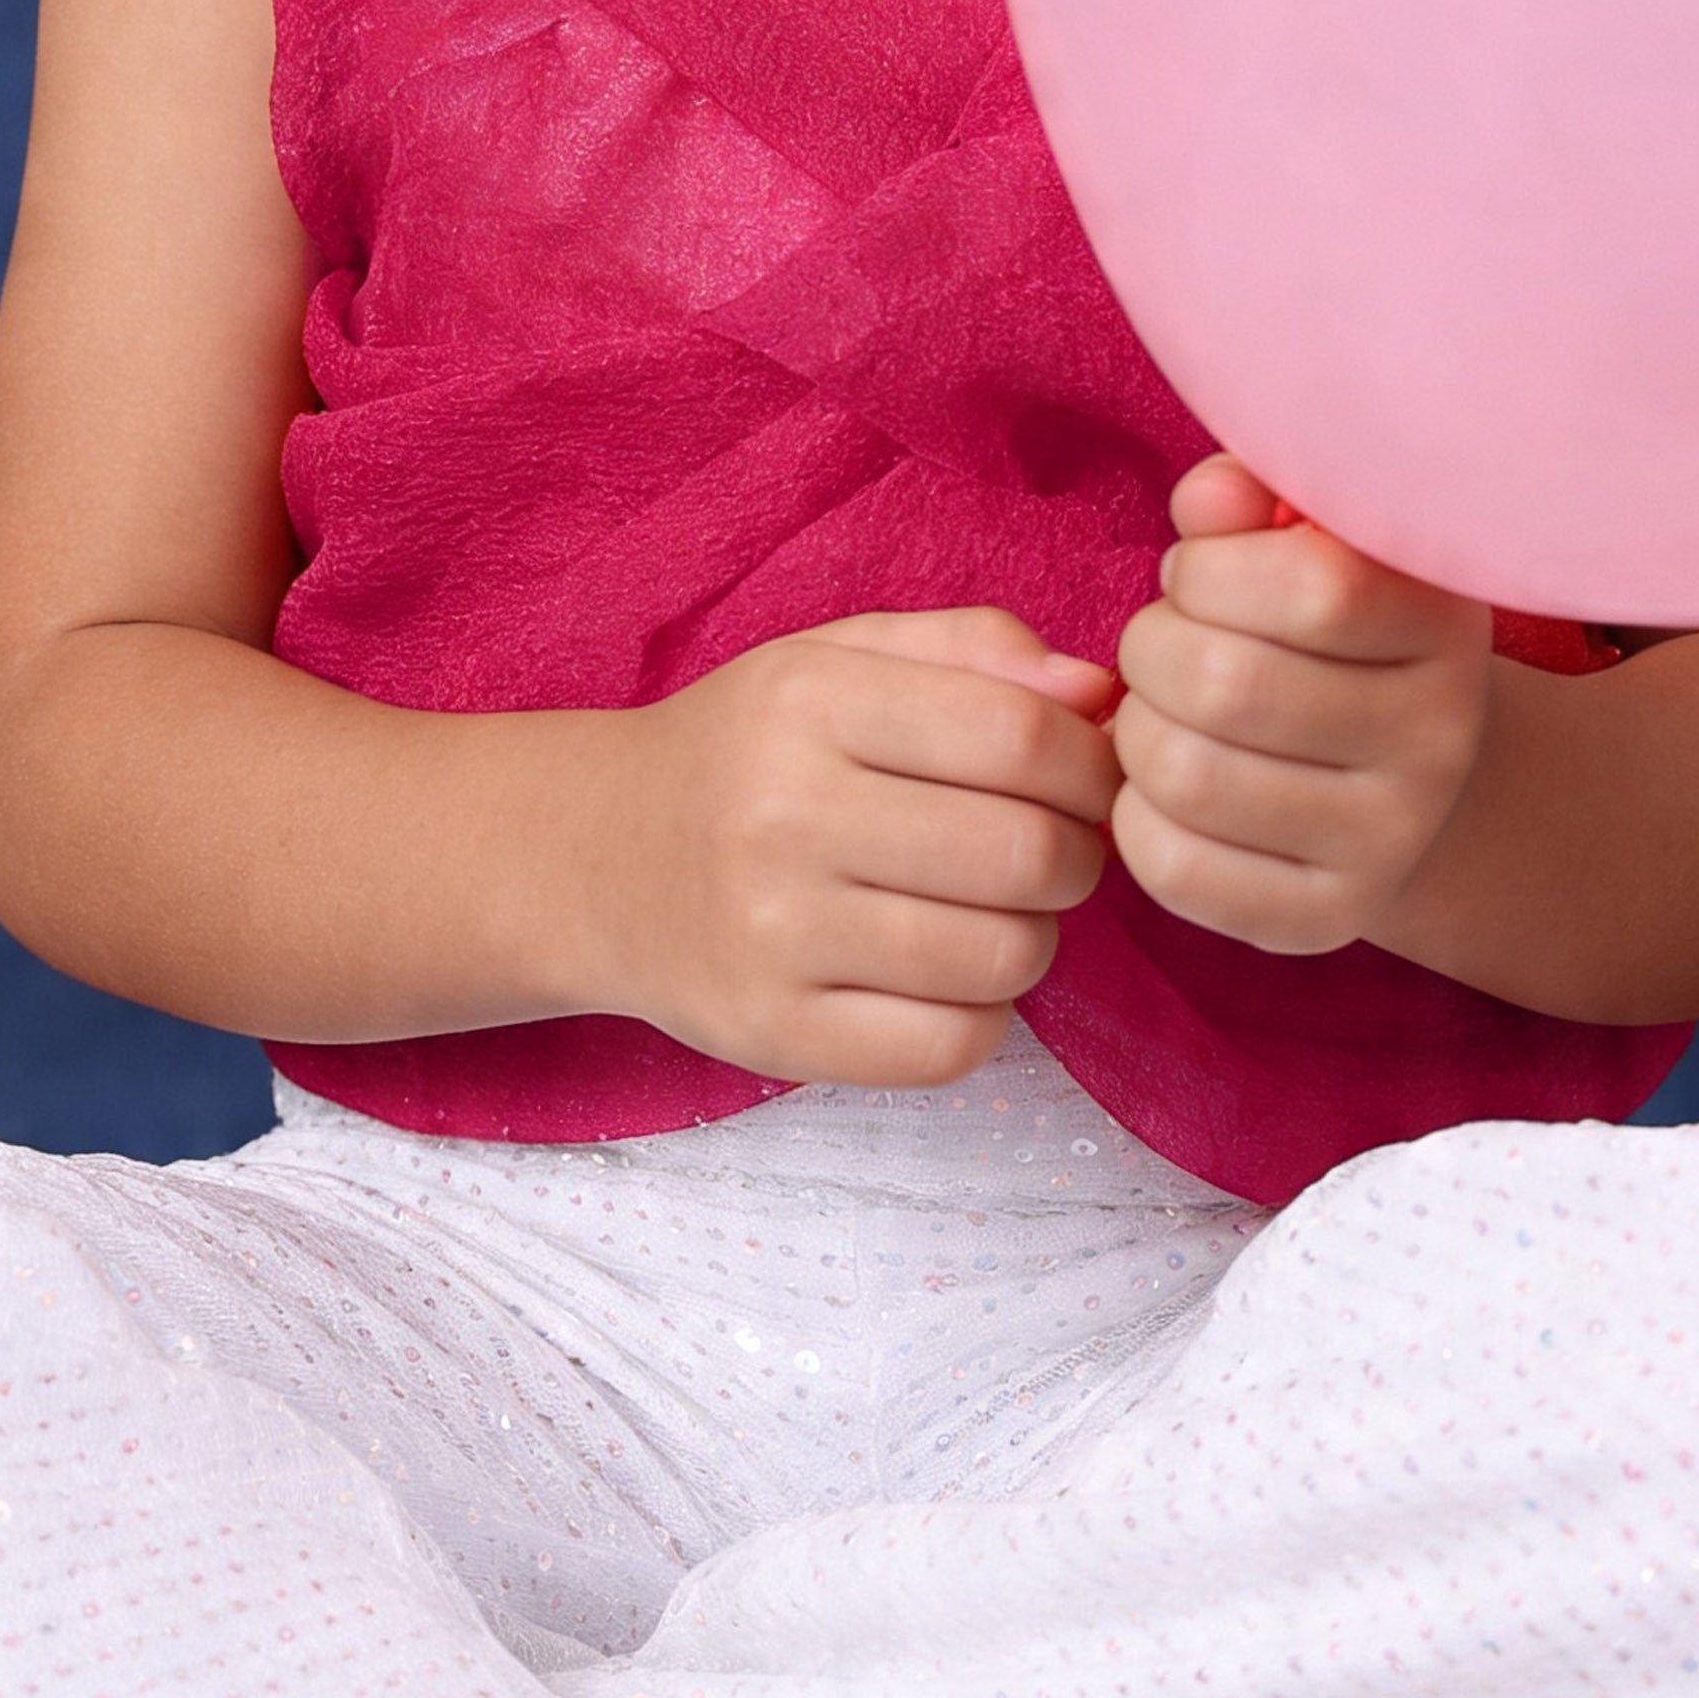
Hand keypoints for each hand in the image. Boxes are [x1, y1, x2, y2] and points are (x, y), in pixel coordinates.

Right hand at [590, 610, 1119, 1086]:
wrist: (597, 859)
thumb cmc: (750, 750)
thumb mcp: (839, 658)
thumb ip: (974, 650)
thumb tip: (1101, 694)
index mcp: (809, 703)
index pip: (1021, 736)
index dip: (1092, 764)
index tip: (1089, 779)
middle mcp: (781, 817)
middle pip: (1027, 853)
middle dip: (1078, 854)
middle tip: (1054, 850)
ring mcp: (771, 937)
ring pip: (1005, 957)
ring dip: (1036, 936)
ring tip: (993, 909)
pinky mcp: (773, 1035)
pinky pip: (952, 1047)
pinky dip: (983, 1015)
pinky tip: (948, 976)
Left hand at [1109, 457, 1493, 953]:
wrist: (1401, 774)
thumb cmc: (1327, 632)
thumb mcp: (1312, 542)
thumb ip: (1255, 498)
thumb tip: (1208, 502)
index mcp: (1446, 622)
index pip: (1316, 587)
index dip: (1211, 570)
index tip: (1198, 574)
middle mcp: (1439, 739)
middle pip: (1227, 685)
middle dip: (1154, 648)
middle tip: (1164, 646)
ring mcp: (1389, 841)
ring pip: (1187, 776)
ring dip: (1136, 730)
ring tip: (1161, 712)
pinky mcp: (1324, 920)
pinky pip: (1175, 868)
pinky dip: (1136, 816)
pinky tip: (1165, 787)